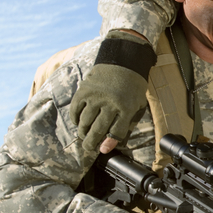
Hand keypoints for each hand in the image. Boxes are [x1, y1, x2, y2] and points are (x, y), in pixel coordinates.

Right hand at [70, 31, 155, 152]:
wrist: (124, 61)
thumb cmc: (133, 86)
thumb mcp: (137, 104)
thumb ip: (127, 122)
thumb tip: (115, 142)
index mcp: (126, 108)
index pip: (116, 131)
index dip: (109, 143)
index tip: (102, 150)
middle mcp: (110, 103)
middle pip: (98, 129)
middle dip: (92, 142)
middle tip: (88, 148)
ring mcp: (96, 96)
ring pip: (85, 121)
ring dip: (83, 131)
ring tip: (83, 135)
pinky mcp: (84, 89)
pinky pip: (76, 108)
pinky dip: (75, 117)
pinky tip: (77, 122)